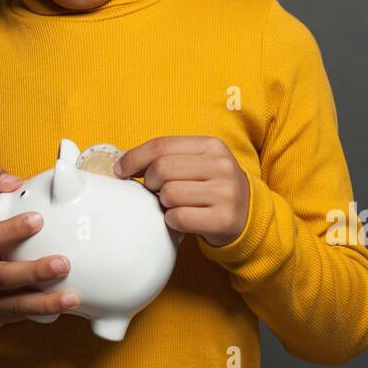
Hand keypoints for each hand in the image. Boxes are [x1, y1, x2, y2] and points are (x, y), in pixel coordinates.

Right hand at [0, 164, 80, 321]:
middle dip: (33, 272)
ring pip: (13, 304)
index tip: (39, 219)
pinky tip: (65, 306)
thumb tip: (12, 181)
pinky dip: (44, 312)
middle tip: (64, 263)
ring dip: (44, 302)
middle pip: (1, 276)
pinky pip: (21, 316)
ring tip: (72, 297)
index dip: (10, 230)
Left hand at [113, 136, 248, 247]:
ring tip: (175, 205)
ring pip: (169, 194)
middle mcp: (221, 165)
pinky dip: (173, 221)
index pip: (162, 145)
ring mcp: (226, 193)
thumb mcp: (197, 163)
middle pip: (162, 170)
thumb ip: (166, 157)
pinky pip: (179, 218)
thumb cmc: (210, 188)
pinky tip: (182, 220)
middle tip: (157, 192)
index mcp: (212, 145)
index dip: (134, 158)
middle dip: (151, 183)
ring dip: (164, 204)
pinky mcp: (224, 219)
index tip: (120, 170)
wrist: (247, 216)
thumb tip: (121, 162)